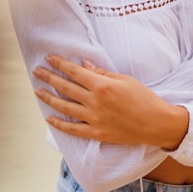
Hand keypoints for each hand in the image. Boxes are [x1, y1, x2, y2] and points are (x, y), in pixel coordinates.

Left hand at [32, 55, 187, 148]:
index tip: (48, 58)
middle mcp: (94, 102)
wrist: (156, 123)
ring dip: (49, 98)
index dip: (60, 64)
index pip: (74, 72)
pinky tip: (49, 118)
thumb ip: (102, 73)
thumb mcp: (124, 79)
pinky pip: (73, 129)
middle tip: (37, 71)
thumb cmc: (143, 98)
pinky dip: (60, 124)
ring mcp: (94, 119)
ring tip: (38, 91)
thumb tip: (83, 65)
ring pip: (65, 107)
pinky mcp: (96, 133)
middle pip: (65, 87)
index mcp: (102, 86)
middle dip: (49, 77)